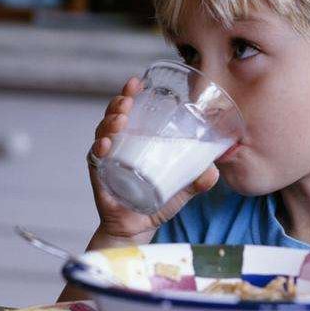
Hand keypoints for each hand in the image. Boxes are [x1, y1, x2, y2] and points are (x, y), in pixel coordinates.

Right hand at [88, 77, 219, 240]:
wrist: (138, 228)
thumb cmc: (157, 202)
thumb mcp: (182, 189)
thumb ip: (198, 181)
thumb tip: (214, 172)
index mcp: (136, 140)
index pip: (131, 111)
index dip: (130, 94)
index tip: (136, 81)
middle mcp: (119, 145)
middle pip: (114, 116)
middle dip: (118, 103)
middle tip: (127, 99)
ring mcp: (107, 159)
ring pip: (103, 132)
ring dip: (109, 121)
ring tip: (120, 118)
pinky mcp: (99, 175)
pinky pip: (95, 158)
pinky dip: (100, 149)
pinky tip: (106, 144)